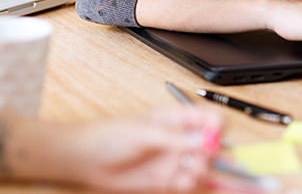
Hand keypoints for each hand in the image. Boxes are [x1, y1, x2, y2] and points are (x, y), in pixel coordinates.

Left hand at [76, 106, 221, 192]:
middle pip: (210, 144)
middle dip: (212, 152)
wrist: (86, 160)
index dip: (216, 127)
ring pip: (201, 165)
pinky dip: (189, 183)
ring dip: (201, 169)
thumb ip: (177, 138)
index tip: (215, 137)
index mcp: (175, 118)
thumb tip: (206, 139)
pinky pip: (187, 182)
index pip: (208, 118)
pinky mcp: (165, 178)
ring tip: (189, 172)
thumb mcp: (146, 133)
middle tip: (203, 158)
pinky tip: (180, 182)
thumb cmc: (110, 136)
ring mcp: (172, 159)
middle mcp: (178, 138)